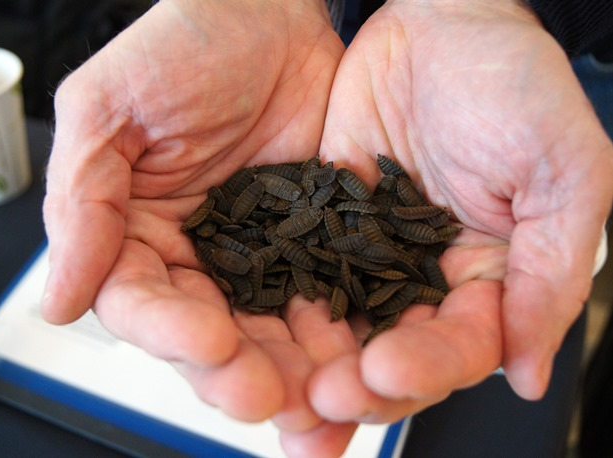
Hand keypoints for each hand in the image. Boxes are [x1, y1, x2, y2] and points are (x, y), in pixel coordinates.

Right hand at [42, 1, 355, 454]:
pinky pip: (324, 299)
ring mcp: (258, 258)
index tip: (208, 345)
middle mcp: (196, 258)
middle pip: (207, 334)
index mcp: (136, 234)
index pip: (141, 302)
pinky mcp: (313, 248)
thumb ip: (81, 201)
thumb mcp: (109, 109)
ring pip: (269, 332)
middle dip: (237, 372)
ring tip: (320, 407)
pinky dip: (340, 336)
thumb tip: (58, 301)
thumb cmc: (182, 46)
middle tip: (270, 398)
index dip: (169, 332)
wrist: (268, 14)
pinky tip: (359, 366)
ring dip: (292, 374)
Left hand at [312, 0, 612, 424]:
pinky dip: (274, 306)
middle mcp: (422, 278)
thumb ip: (551, 275)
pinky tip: (245, 330)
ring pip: (338, 328)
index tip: (387, 372)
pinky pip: (296, 272)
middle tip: (320, 400)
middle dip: (356, 384)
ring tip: (276, 395)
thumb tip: (530, 374)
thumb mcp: (562, 174)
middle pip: (389, 354)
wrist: (442, 24)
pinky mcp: (323, 226)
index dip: (425, 368)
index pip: (458, 346)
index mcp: (486, 279)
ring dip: (308, 365)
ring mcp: (367, 255)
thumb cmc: (514, 85)